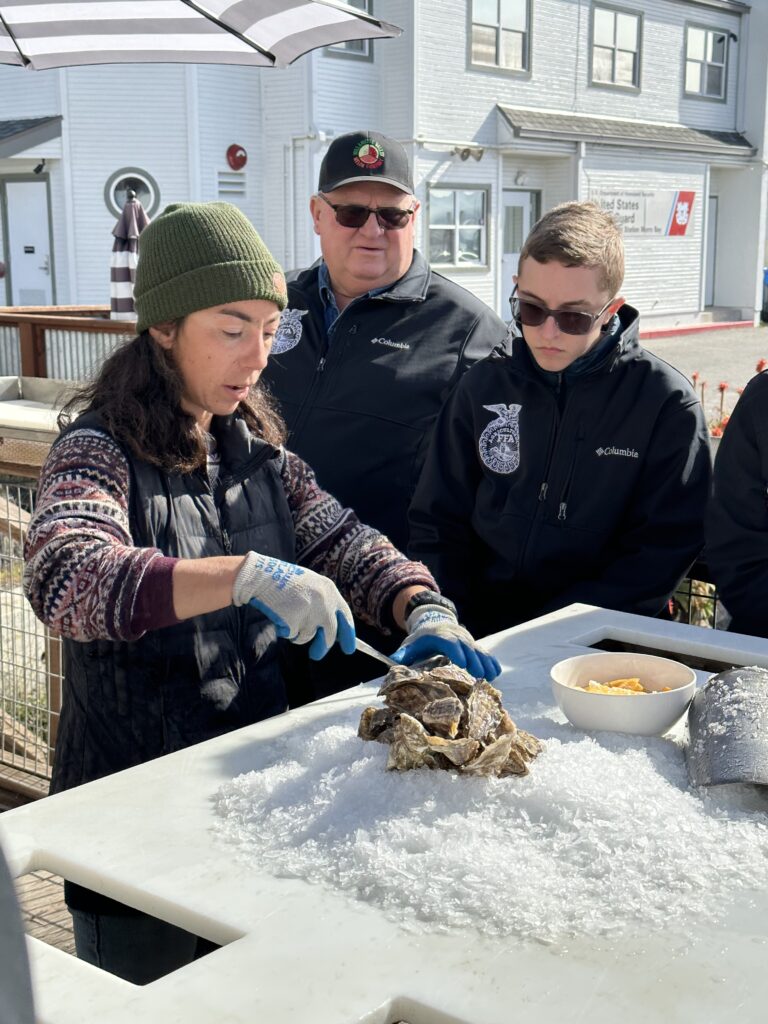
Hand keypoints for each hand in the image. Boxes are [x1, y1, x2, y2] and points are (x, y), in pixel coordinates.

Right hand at [232, 552, 354, 659]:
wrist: (263, 576)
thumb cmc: (286, 582)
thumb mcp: (312, 586)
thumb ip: (324, 604)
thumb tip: (333, 631)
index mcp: (330, 591)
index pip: (346, 617)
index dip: (348, 635)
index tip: (349, 649)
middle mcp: (324, 602)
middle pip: (330, 635)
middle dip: (322, 647)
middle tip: (316, 655)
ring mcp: (309, 611)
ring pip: (307, 636)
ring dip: (297, 634)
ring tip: (287, 616)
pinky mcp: (294, 620)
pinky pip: (291, 634)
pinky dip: (285, 630)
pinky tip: (280, 615)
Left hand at [391, 604, 500, 680]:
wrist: (435, 622)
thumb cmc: (421, 640)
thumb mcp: (411, 644)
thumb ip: (403, 653)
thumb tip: (392, 661)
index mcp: (439, 636)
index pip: (448, 642)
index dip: (455, 651)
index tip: (461, 663)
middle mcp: (456, 636)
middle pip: (467, 647)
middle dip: (474, 660)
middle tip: (479, 674)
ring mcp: (467, 640)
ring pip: (478, 650)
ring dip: (485, 662)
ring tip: (491, 676)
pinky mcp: (474, 646)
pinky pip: (485, 652)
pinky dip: (491, 661)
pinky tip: (496, 672)